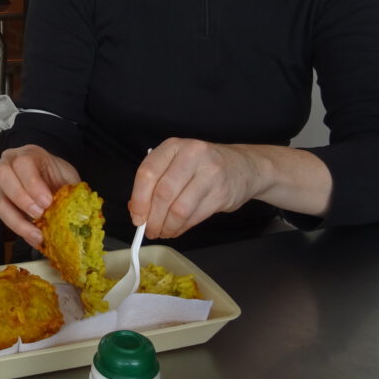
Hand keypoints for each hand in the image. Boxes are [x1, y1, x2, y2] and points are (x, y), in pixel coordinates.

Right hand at [0, 144, 79, 248]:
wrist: (49, 178)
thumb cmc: (56, 175)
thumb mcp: (67, 176)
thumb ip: (71, 189)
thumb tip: (79, 212)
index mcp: (28, 154)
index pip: (23, 163)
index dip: (33, 184)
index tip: (47, 201)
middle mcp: (8, 165)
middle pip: (3, 176)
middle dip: (21, 198)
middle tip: (39, 214)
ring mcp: (1, 185)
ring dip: (17, 220)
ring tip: (36, 233)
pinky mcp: (0, 203)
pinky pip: (2, 218)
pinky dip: (19, 230)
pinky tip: (33, 238)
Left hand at [127, 138, 259, 238]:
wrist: (242, 166)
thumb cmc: (202, 166)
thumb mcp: (176, 164)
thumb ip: (156, 182)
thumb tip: (136, 210)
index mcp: (173, 146)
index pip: (148, 172)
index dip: (138, 199)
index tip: (136, 218)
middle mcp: (191, 155)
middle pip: (163, 193)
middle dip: (153, 218)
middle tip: (149, 230)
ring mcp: (210, 173)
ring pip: (179, 208)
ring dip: (168, 226)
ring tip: (164, 232)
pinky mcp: (221, 193)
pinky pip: (195, 216)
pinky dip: (182, 228)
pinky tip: (177, 229)